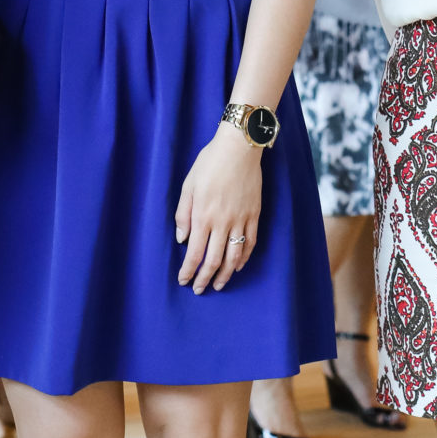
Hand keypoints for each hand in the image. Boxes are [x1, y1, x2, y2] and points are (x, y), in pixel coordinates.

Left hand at [173, 123, 262, 293]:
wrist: (239, 148)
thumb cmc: (210, 163)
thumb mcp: (188, 185)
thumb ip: (183, 214)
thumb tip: (182, 239)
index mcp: (203, 216)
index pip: (194, 253)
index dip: (189, 271)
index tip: (184, 281)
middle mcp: (222, 222)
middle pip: (214, 260)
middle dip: (205, 279)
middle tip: (200, 289)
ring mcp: (241, 220)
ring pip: (233, 256)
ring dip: (225, 274)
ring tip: (219, 285)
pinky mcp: (254, 215)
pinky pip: (250, 242)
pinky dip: (244, 258)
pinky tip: (237, 266)